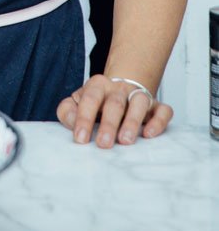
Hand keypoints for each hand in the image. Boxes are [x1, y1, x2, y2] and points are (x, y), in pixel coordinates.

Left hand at [57, 73, 172, 147]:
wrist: (122, 88)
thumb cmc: (97, 102)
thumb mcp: (77, 103)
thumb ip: (67, 111)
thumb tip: (73, 122)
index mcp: (97, 85)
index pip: (90, 99)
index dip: (84, 118)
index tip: (80, 139)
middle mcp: (119, 88)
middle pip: (115, 103)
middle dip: (109, 124)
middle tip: (104, 144)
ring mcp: (139, 95)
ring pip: (139, 102)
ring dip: (133, 121)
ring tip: (126, 141)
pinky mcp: (157, 106)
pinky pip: (163, 110)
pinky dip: (158, 121)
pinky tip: (150, 134)